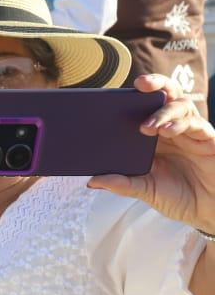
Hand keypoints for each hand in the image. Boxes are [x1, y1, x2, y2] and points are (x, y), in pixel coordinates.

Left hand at [89, 72, 214, 235]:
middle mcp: (174, 129)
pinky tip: (169, 130)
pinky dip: (182, 124)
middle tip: (140, 84)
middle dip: (156, 84)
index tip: (114, 95)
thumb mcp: (145, 190)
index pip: (144, 109)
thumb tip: (92, 181)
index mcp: (156, 137)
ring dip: (164, 111)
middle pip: (167, 96)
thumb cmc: (177, 196)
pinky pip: (197, 124)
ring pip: (182, 106)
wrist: (206, 210)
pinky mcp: (208, 140)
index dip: (133, 98)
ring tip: (149, 126)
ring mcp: (191, 132)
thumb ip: (122, 184)